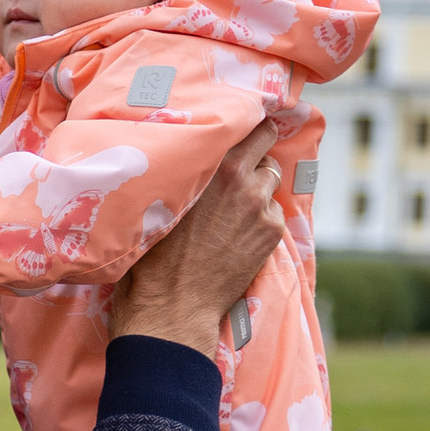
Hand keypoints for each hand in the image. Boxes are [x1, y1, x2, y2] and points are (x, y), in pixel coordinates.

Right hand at [106, 123, 283, 351]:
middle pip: (268, 149)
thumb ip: (186, 171)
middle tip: (238, 173)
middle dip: (256, 157)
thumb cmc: (155, 253)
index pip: (254, 127)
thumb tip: (189, 156)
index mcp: (216, 164)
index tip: (246, 133)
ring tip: (233, 210)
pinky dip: (261, 218)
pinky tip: (237, 235)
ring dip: (258, 189)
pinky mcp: (271, 233)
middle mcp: (244, 180)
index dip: (252, 129)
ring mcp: (262, 207)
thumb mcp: (162, 198)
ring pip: (270, 182)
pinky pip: (274, 212)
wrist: (173, 303)